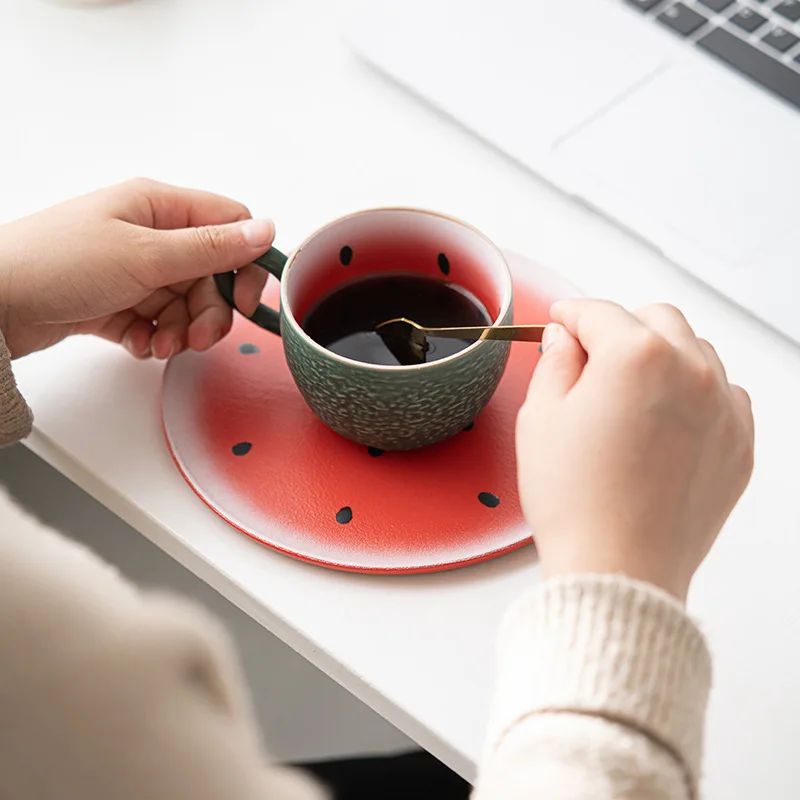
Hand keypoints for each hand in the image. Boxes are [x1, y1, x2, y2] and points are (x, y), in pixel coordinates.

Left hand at [0, 178, 274, 358]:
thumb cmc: (57, 263)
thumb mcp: (145, 256)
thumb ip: (211, 248)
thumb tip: (266, 231)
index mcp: (159, 207)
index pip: (229, 226)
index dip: (244, 265)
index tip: (241, 301)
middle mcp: (149, 234)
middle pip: (211, 273)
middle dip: (210, 311)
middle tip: (197, 336)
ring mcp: (133, 268)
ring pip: (186, 302)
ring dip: (182, 329)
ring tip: (160, 343)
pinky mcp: (117, 300)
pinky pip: (158, 320)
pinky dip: (154, 336)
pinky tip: (137, 342)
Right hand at [517, 300, 753, 600]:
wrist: (618, 568)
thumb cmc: (575, 500)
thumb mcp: (541, 418)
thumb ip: (554, 363)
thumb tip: (564, 340)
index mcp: (636, 356)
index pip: (598, 313)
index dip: (570, 314)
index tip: (561, 320)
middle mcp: (691, 370)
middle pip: (655, 319)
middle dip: (620, 327)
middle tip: (591, 356)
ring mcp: (724, 407)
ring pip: (695, 351)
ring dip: (662, 356)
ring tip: (629, 393)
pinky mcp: (739, 442)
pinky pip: (723, 393)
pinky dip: (695, 392)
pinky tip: (665, 420)